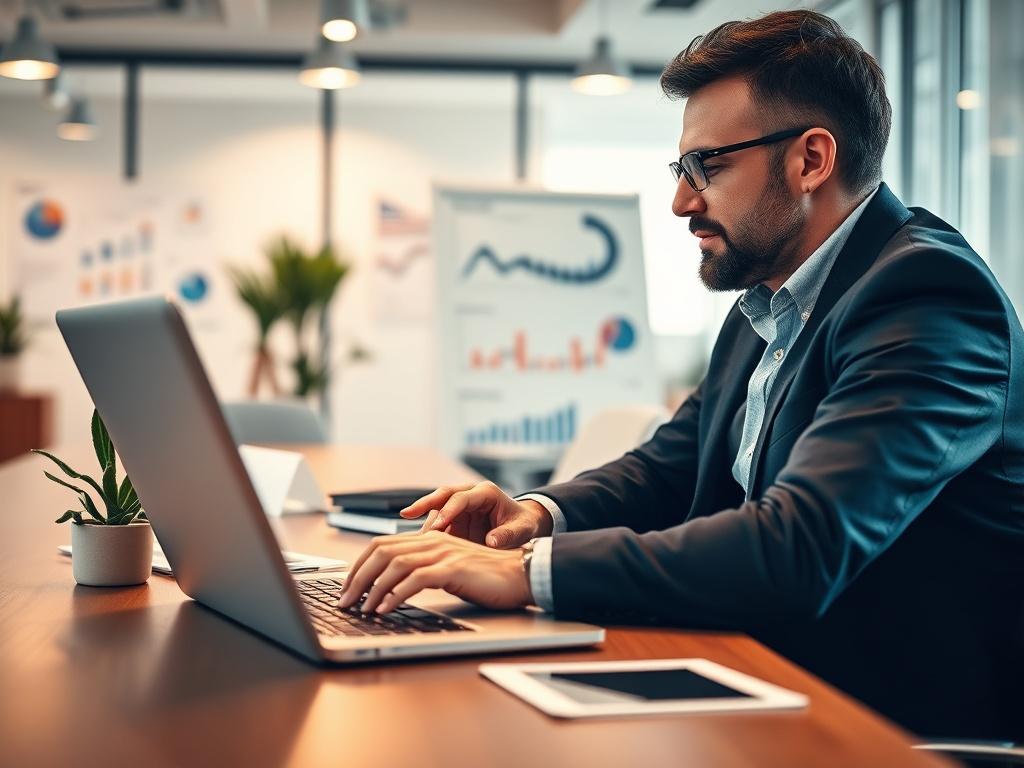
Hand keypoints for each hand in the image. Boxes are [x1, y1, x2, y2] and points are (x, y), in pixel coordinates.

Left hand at [336, 530, 532, 613]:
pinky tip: (385, 610)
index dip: (359, 565)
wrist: (521, 574)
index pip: (382, 545)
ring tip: (361, 609)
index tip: (346, 587)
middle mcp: (434, 541)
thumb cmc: (488, 577)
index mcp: (430, 539)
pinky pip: (416, 580)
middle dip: (357, 577)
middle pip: (382, 552)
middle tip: (344, 601)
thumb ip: (425, 570)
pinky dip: (395, 595)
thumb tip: (393, 587)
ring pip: (394, 565)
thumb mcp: (450, 569)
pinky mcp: (454, 569)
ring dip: (372, 589)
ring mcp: (444, 554)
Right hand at [399, 481, 552, 548]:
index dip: (449, 510)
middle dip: (424, 504)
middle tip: (407, 514)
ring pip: (436, 511)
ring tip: (410, 538)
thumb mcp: (522, 530)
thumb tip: (491, 542)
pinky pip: (437, 525)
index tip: (439, 525)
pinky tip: (416, 546)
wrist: (523, 526)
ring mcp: (460, 508)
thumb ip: (508, 535)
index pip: (461, 497)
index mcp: (485, 493)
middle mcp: (469, 496)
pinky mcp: (454, 521)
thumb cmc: (524, 524)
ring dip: (424, 523)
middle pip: (442, 496)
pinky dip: (427, 535)